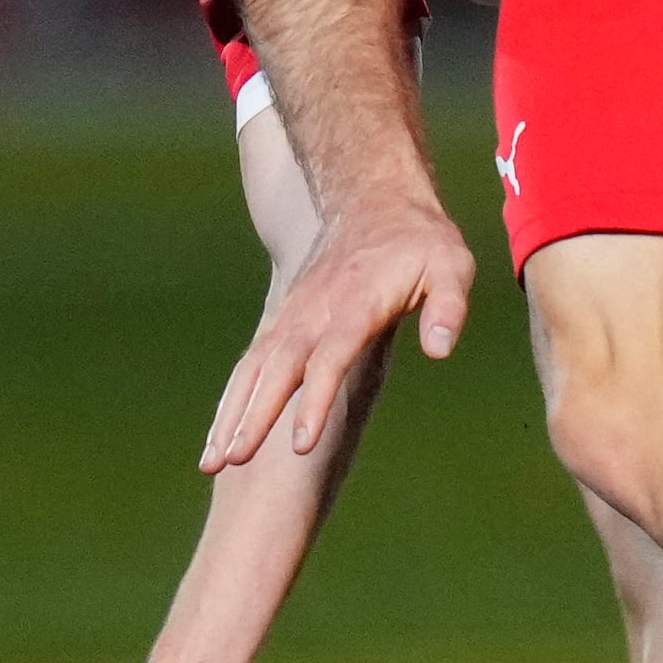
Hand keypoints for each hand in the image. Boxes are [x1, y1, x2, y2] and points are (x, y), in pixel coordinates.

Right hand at [201, 191, 469, 472]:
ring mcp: (293, 315)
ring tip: (211, 463)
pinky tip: (220, 436)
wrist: (375, 200)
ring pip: (255, 369)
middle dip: (255, 417)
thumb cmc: (420, 242)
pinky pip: (251, 364)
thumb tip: (440, 350)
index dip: (314, 401)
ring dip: (231, 414)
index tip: (300, 444)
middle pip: (279, 370)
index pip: (330, 358)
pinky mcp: (283, 321)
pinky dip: (233, 399)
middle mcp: (315, 312)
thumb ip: (448, 307)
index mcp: (356, 304)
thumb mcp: (451, 266)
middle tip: (231, 463)